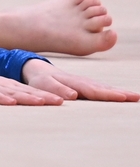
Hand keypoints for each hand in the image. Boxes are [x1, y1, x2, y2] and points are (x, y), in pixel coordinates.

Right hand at [0, 64, 63, 104]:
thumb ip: (7, 98)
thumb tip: (22, 107)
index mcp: (7, 86)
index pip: (29, 91)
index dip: (46, 95)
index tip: (63, 101)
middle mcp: (2, 85)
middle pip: (26, 91)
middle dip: (44, 96)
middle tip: (61, 101)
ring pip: (12, 92)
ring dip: (28, 97)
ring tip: (43, 101)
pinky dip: (2, 98)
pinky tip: (11, 102)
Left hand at [22, 59, 139, 101]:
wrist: (37, 69)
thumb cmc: (39, 80)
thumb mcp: (44, 84)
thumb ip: (56, 89)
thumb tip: (72, 96)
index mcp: (73, 83)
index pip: (93, 90)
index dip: (107, 94)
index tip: (122, 97)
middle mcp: (82, 81)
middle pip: (103, 88)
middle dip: (120, 93)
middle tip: (137, 97)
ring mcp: (85, 82)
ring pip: (104, 87)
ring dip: (119, 92)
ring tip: (135, 97)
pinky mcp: (85, 84)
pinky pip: (102, 87)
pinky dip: (113, 91)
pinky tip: (121, 95)